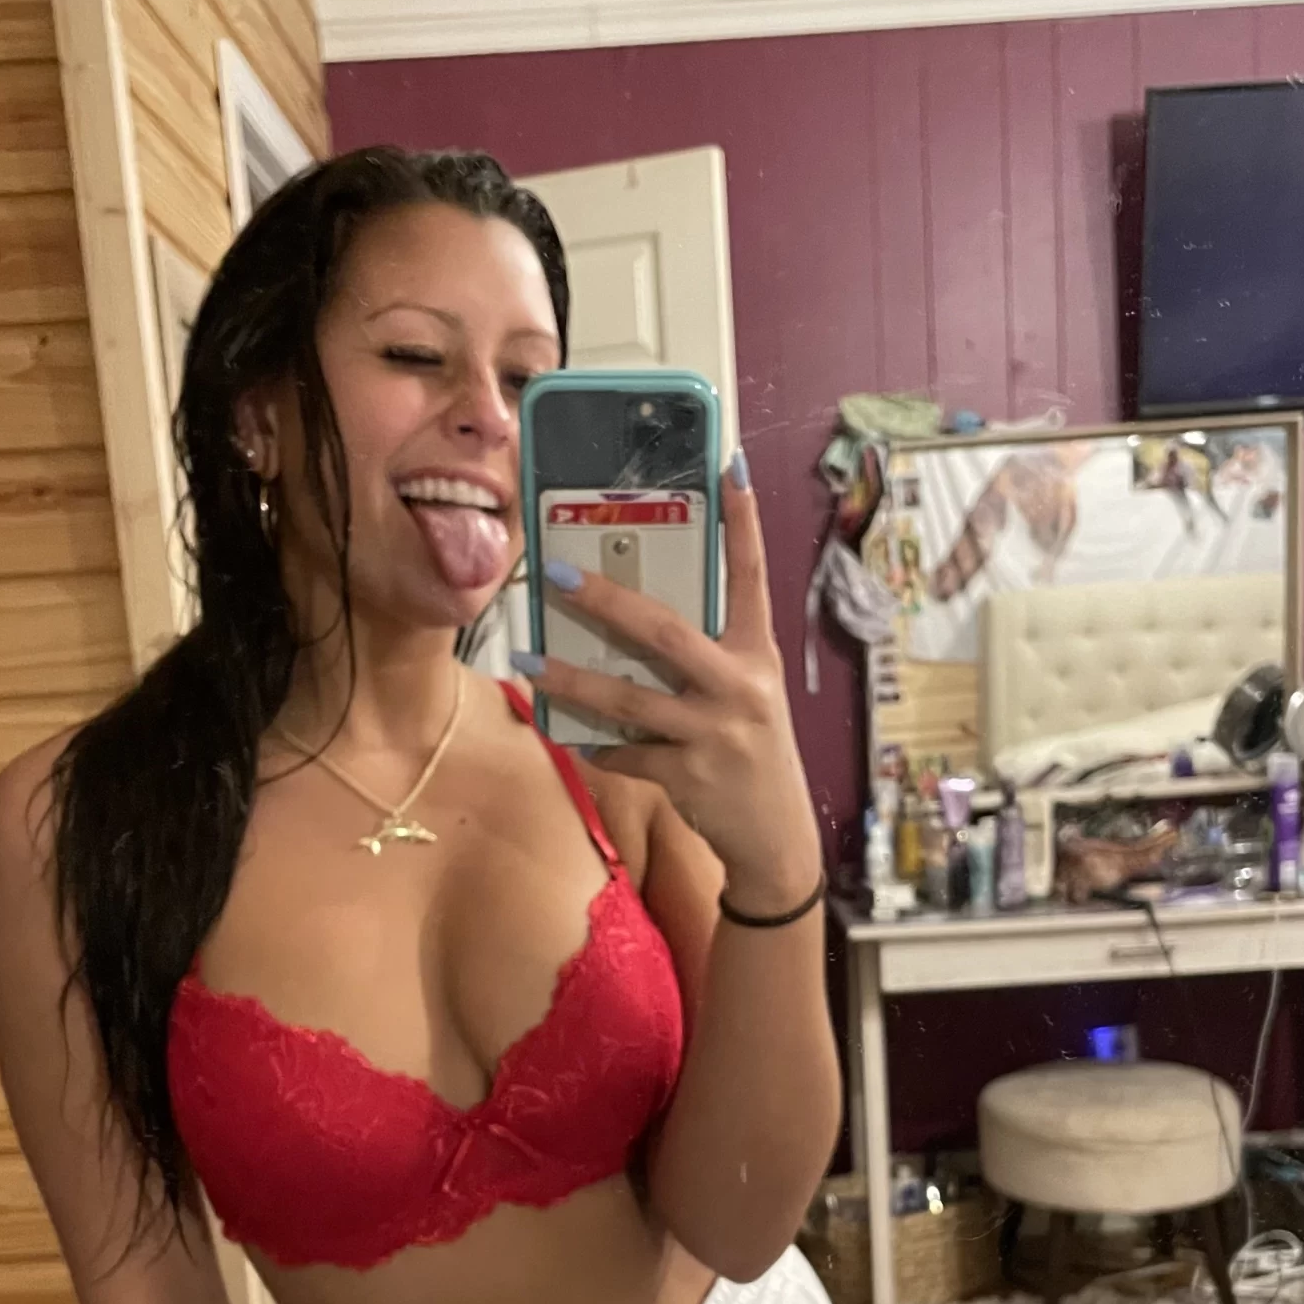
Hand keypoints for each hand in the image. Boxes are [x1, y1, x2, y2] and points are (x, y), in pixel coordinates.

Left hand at [514, 462, 821, 908]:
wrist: (775, 838)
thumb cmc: (751, 753)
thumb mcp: (747, 695)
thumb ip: (706, 658)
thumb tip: (633, 620)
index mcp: (757, 655)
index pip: (751, 576)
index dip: (741, 522)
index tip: (727, 465)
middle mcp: (740, 687)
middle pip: (665, 631)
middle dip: (605, 601)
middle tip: (555, 572)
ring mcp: (713, 734)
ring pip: (628, 699)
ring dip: (571, 680)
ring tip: (528, 662)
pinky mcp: (688, 777)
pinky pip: (623, 753)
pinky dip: (594, 744)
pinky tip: (572, 735)